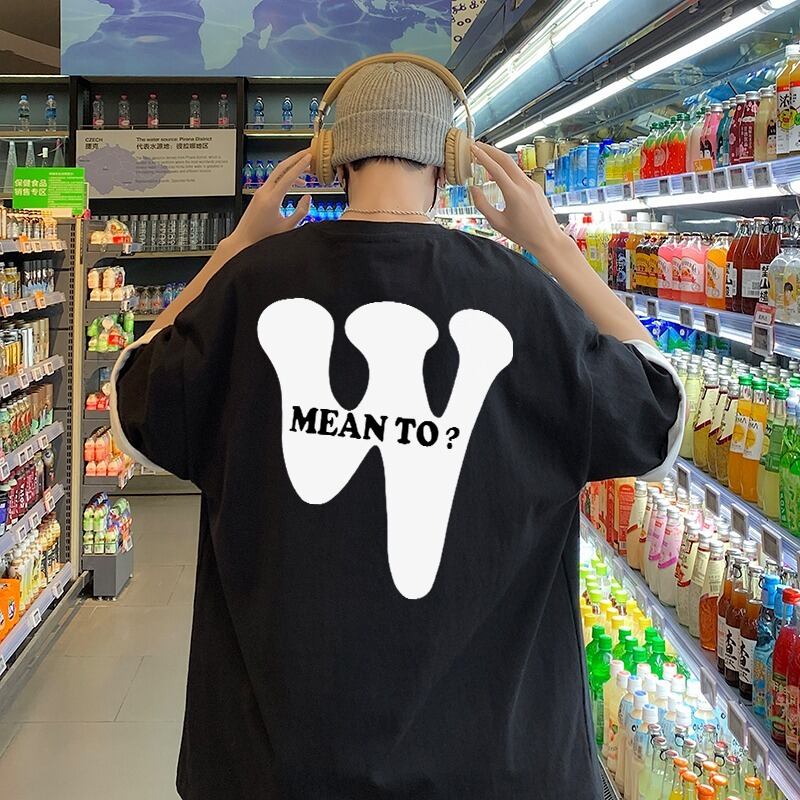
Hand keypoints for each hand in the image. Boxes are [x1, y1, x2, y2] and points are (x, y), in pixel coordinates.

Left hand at [228, 148, 311, 251]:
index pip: (288, 177)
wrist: (244, 239)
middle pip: (281, 168)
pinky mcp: (259, 194)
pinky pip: (274, 180)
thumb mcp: (287, 228)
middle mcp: (264, 192)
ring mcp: (260, 192)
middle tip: (308, 152)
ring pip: (278, 173)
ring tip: (306, 170)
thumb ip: (301, 212)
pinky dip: (286, 177)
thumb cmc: (263, 237)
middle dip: (295, 158)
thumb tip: (308, 197)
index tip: (309, 157)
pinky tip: (296, 183)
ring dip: (292, 168)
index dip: (300, 166)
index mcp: (272, 200)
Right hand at [469, 142, 570, 266]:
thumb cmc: (522, 234)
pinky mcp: (535, 187)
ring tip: (484, 159)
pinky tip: (498, 175)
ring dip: (498, 159)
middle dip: (490, 150)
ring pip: (513, 165)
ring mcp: (532, 184)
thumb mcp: (497, 223)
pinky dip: (506, 170)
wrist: (547, 238)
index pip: (495, 169)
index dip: (482, 157)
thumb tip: (473, 189)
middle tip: (476, 146)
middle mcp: (524, 185)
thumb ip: (482, 205)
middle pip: (505, 159)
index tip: (472, 149)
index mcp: (514, 194)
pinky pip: (518, 174)